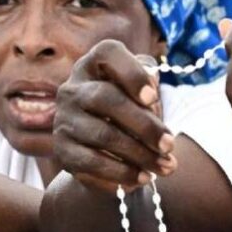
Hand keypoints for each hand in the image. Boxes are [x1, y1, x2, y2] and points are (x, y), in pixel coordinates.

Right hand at [52, 40, 177, 193]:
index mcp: (93, 66)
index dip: (131, 73)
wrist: (101, 151)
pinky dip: (121, 172)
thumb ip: (149, 89)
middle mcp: (72, 89)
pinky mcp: (62, 150)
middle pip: (105, 98)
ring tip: (165, 167)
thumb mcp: (141, 96)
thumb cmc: (129, 114)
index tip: (154, 98)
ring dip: (139, 154)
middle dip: (143, 124)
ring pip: (102, 135)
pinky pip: (91, 162)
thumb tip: (151, 91)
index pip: (108, 53)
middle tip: (169, 145)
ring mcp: (63, 120)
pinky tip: (142, 178)